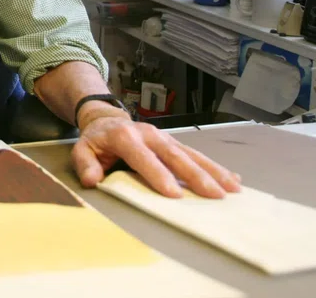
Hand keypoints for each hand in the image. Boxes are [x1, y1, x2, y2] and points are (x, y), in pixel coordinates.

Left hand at [71, 108, 241, 197]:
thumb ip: (85, 164)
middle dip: (196, 175)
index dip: (159, 175)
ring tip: (233, 188)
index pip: (144, 158)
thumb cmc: (96, 140)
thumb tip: (92, 180)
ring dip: (213, 171)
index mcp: (125, 137)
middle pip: (175, 156)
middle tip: (214, 195)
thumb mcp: (82, 150)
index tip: (175, 194)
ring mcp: (165, 137)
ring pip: (191, 154)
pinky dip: (215, 166)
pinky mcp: (174, 142)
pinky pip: (197, 154)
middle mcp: (150, 135)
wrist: (105, 119)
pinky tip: (234, 178)